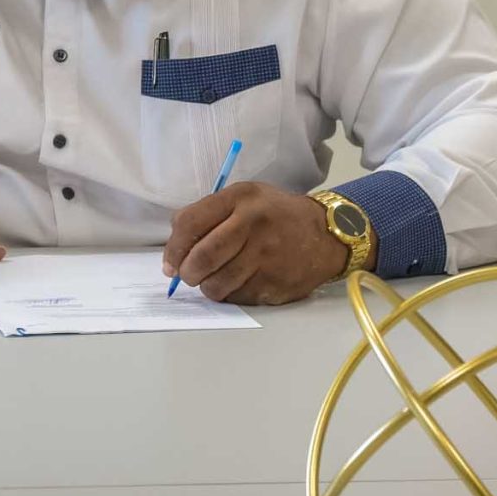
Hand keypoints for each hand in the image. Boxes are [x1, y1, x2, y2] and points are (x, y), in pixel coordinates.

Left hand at [160, 182, 346, 305]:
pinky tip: (240, 282)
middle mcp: (253, 225)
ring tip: (214, 279)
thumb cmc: (276, 215)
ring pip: (217, 284)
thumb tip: (176, 245)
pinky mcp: (275, 284)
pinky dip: (230, 294)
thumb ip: (209, 213)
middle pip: (202, 258)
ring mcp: (266, 257)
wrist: (326, 235)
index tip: (170, 263)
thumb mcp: (245, 197)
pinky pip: (238, 298)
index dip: (174, 248)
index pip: (190, 223)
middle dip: (187, 273)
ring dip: (208, 287)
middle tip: (188, 276)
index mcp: (240, 199)